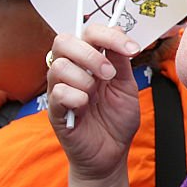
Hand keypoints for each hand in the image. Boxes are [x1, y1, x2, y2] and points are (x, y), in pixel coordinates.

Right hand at [46, 25, 141, 186]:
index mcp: (90, 62)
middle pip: (63, 41)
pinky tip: (85, 106)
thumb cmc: (117, 120)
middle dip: (90, 54)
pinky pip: (57, 93)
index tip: (132, 49)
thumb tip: (122, 37)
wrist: (112, 154)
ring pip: (59, 66)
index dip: (108, 34)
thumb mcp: (126, 87)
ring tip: (96, 95)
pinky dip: (75, 96)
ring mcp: (60, 90)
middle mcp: (71, 72)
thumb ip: (122, 62)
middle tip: (110, 74)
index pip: (88, 32)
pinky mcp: (54, 111)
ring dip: (84, 78)